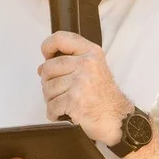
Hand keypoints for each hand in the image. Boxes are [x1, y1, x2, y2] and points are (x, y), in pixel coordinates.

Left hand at [39, 32, 131, 146]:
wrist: (117, 119)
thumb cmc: (104, 97)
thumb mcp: (93, 69)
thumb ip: (69, 62)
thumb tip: (41, 68)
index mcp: (91, 52)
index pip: (60, 38)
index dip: (47, 47)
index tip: (47, 57)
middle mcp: (87, 64)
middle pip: (48, 68)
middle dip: (48, 82)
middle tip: (61, 91)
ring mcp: (81, 81)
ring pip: (47, 88)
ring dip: (52, 100)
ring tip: (66, 103)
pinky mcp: (75, 99)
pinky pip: (51, 106)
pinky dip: (54, 113)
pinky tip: (64, 113)